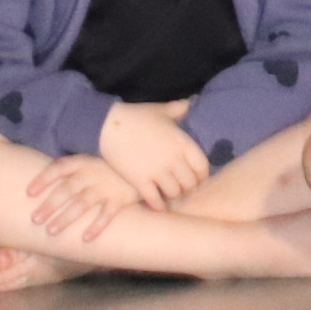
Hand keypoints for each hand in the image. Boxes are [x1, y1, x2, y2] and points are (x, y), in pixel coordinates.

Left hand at [27, 153, 142, 242]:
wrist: (148, 163)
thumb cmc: (111, 166)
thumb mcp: (93, 159)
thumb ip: (71, 170)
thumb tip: (38, 183)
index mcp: (84, 161)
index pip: (59, 168)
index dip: (43, 179)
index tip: (28, 192)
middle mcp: (94, 173)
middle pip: (68, 189)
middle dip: (50, 205)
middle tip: (35, 220)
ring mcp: (108, 185)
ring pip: (83, 203)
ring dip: (66, 218)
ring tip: (51, 231)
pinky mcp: (122, 198)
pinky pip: (108, 214)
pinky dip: (97, 226)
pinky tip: (86, 238)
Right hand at [98, 97, 212, 207]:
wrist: (108, 125)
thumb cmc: (137, 115)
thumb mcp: (162, 110)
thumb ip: (179, 108)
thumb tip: (191, 102)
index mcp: (183, 143)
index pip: (202, 167)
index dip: (202, 176)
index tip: (199, 180)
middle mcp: (173, 159)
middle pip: (190, 183)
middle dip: (189, 189)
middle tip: (186, 192)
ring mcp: (157, 171)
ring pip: (174, 193)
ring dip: (174, 197)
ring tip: (172, 198)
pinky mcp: (139, 180)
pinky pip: (154, 199)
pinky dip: (158, 206)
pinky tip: (158, 207)